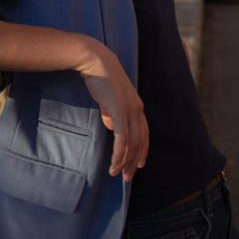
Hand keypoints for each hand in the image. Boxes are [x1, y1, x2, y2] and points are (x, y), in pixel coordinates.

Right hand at [77, 38, 148, 181]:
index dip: (142, 151)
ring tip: (118, 174)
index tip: (137, 165)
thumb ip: (112, 112)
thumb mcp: (109, 98)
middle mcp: (137, 110)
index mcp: (137, 106)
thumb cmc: (99, 77)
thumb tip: (112, 125)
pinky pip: (122, 139)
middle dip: (135, 162)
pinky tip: (114, 164)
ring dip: (125, 162)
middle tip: (127, 177)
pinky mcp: (120, 112)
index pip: (144, 134)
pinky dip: (119, 154)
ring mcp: (130, 111)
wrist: (95, 61)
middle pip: (141, 142)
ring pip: (132, 144)